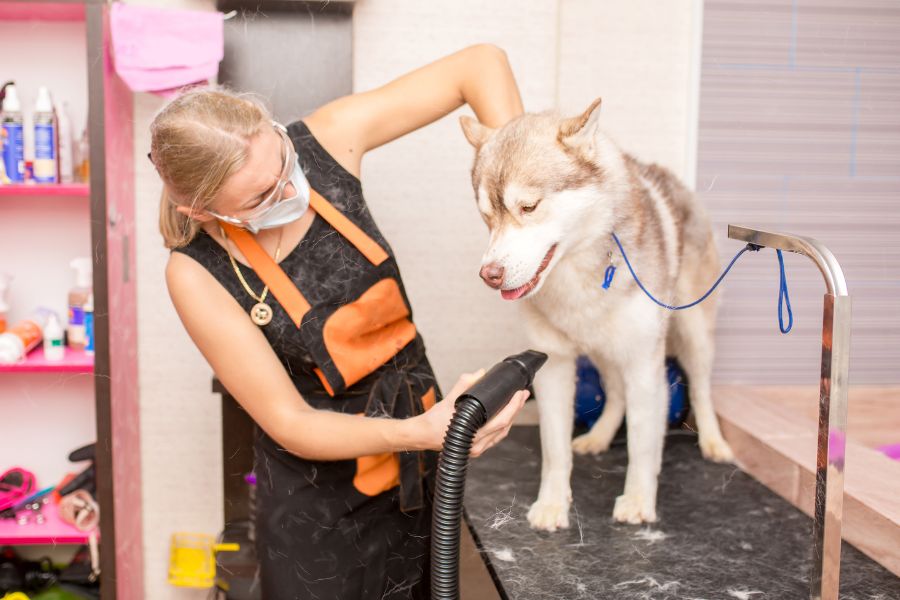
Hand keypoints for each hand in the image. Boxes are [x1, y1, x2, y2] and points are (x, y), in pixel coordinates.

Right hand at [415, 369, 530, 456]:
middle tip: (523, 394)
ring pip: (502, 433)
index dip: (513, 406)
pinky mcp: (476, 449)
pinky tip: (506, 416)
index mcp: (472, 433)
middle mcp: (476, 444)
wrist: (423, 435)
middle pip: (505, 427)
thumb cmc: (434, 420)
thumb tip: (480, 373)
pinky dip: (503, 426)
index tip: (519, 394)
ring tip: (517, 403)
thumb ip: (464, 384)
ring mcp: (477, 449)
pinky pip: (495, 438)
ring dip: (512, 418)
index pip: (501, 420)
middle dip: (516, 409)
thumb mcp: (448, 399)